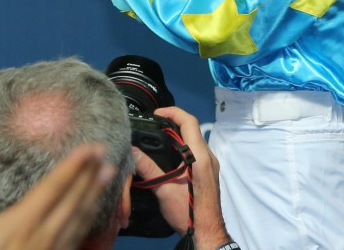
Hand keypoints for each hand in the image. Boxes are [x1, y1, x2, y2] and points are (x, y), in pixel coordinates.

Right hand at [0, 146, 112, 249]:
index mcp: (23, 223)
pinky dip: (89, 219)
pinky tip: (92, 212)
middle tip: (105, 153)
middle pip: (74, 200)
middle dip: (91, 174)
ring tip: (108, 175)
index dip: (75, 165)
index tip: (91, 148)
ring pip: (81, 219)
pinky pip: (78, 237)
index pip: (55, 187)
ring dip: (95, 194)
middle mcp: (44, 235)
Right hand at [135, 106, 232, 249]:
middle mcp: (208, 156)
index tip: (157, 113)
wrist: (206, 231)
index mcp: (200, 156)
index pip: (190, 122)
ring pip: (195, 140)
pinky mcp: (208, 172)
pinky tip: (168, 155)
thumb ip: (148, 169)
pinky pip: (196, 151)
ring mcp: (210, 164)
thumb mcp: (164, 190)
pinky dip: (183, 146)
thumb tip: (132, 152)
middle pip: (192, 129)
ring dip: (178, 135)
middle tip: (154, 124)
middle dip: (173, 122)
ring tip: (158, 137)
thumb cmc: (189, 213)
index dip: (173, 112)